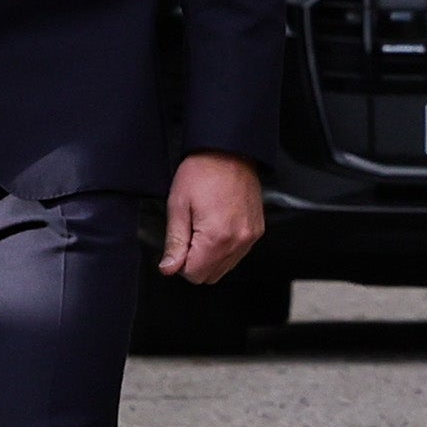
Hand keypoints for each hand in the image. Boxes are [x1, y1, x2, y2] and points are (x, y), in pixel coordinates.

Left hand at [159, 152, 266, 284]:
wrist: (229, 150)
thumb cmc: (202, 172)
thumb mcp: (178, 206)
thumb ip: (174, 243)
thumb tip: (169, 269)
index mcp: (217, 238)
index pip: (194, 275)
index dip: (180, 263)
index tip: (179, 242)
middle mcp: (238, 241)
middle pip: (211, 276)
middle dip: (196, 261)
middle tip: (190, 233)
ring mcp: (250, 237)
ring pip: (225, 267)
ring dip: (211, 256)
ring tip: (204, 226)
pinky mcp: (257, 231)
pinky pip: (238, 254)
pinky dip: (225, 248)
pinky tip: (218, 225)